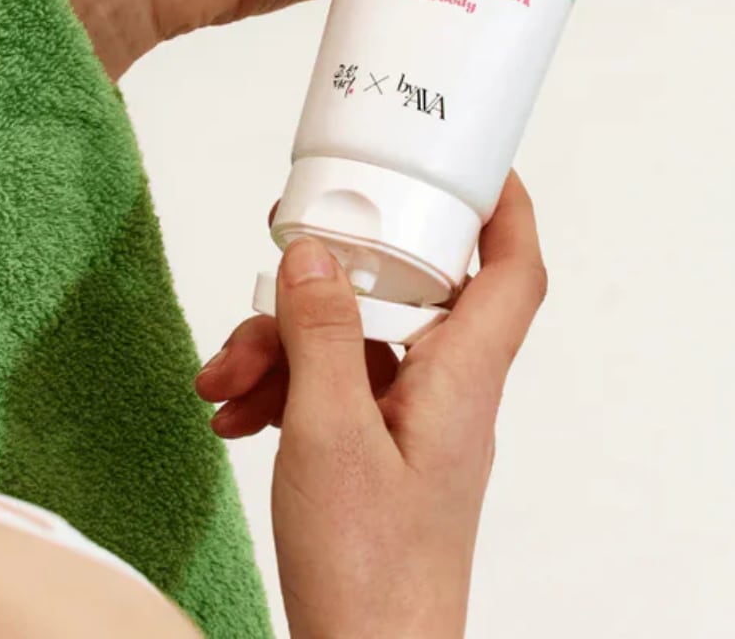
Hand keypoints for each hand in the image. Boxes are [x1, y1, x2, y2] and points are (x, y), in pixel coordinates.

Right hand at [195, 174, 545, 638]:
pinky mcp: (378, 455)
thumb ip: (322, 335)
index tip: (475, 160)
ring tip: (221, 383)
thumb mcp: (328, 436)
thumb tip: (316, 250)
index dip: (506, 208)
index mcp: (460, 382)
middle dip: (319, 289)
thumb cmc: (369, 574)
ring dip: (280, 350)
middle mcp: (446, 397)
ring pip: (351, 347)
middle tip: (269, 280)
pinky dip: (282, 390)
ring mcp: (411, 428)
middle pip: (399, 300)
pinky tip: (233, 415)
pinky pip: (332, 391)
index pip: (513, 273)